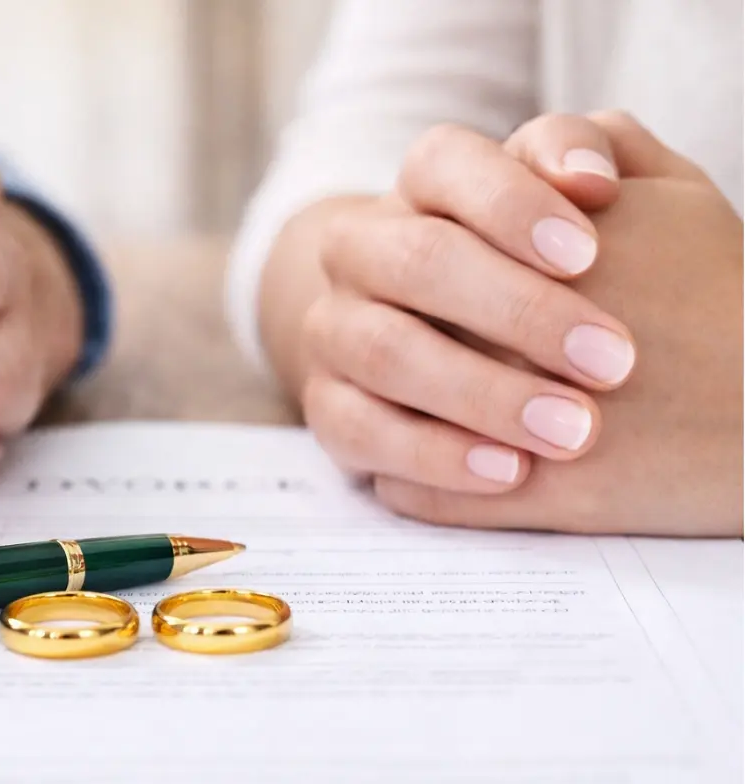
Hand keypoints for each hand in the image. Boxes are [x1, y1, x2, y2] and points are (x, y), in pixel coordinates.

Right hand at [374, 115, 742, 536]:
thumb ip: (583, 155)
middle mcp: (360, 252)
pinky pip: (359, 431)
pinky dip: (434, 455)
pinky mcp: (327, 406)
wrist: (447, 335)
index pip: (442, 163)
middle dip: (517, 311)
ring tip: (573, 430)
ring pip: (383, 351)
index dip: (510, 204)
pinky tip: (509, 471)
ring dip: (481, 393)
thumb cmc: (539, 265)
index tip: (591, 253)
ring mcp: (334, 330)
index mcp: (418, 188)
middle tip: (613, 361)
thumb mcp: (573, 201)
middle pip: (414, 260)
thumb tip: (590, 177)